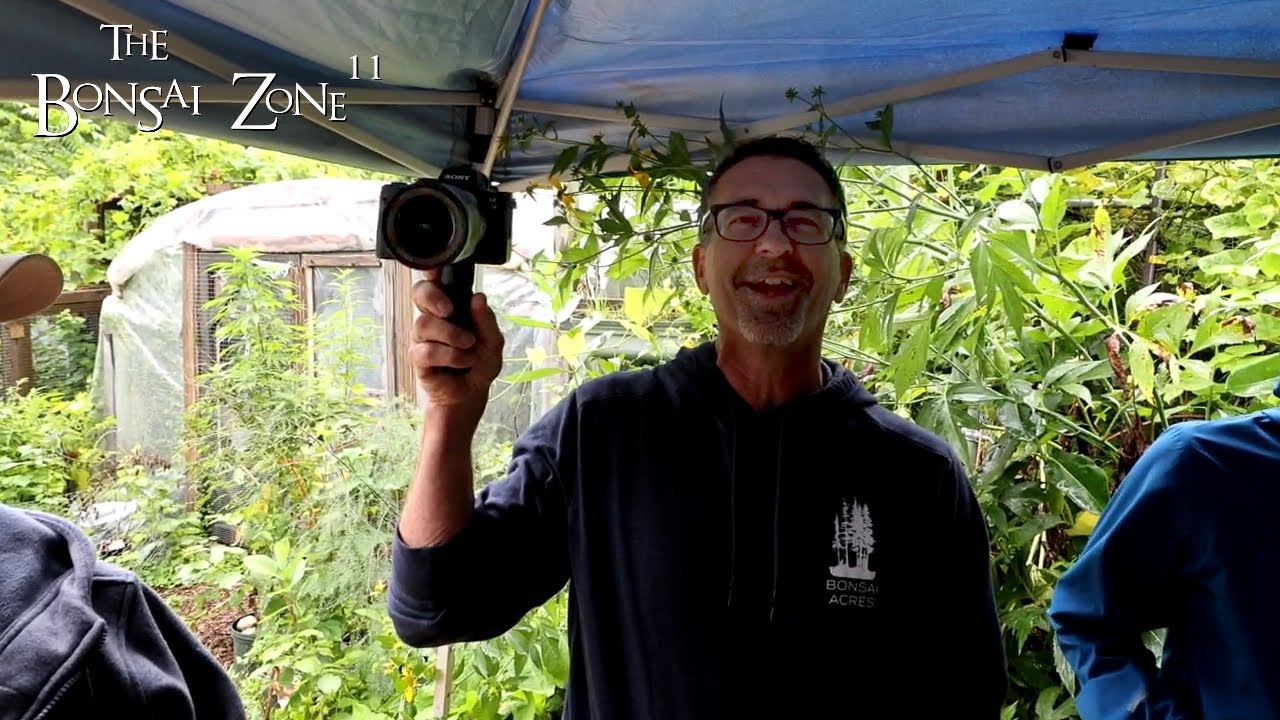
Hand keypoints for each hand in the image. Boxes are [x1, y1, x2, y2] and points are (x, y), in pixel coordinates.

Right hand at [409, 267, 504, 406]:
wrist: (473, 393)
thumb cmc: (481, 362)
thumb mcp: (493, 342)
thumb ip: (487, 320)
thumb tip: (478, 297)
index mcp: (452, 305)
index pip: (435, 281)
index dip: (431, 270)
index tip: (437, 269)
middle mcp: (434, 317)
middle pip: (418, 292)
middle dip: (433, 297)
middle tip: (449, 310)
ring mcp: (423, 337)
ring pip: (423, 323)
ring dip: (451, 335)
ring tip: (469, 346)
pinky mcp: (418, 358)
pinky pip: (426, 350)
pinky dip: (449, 356)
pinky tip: (463, 361)